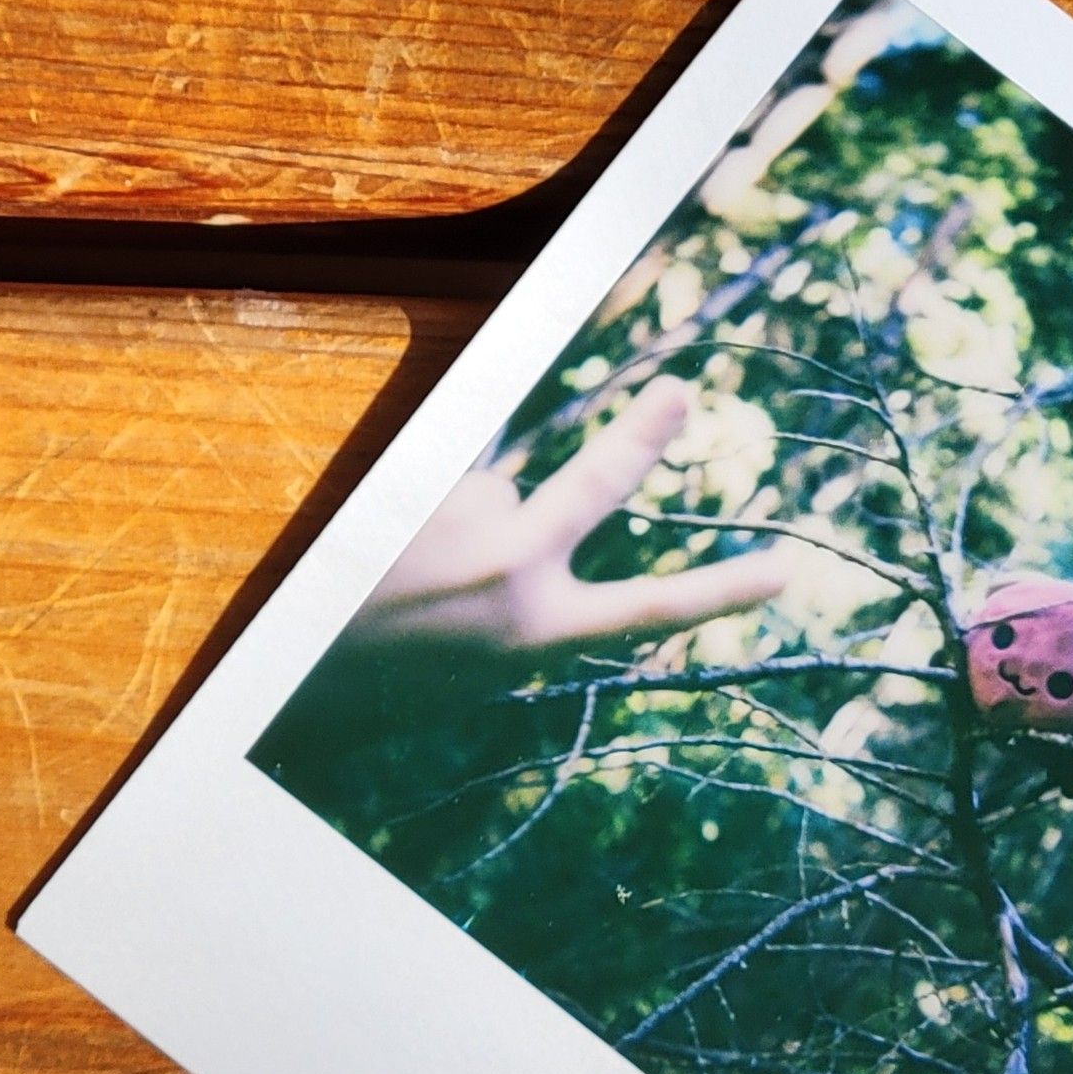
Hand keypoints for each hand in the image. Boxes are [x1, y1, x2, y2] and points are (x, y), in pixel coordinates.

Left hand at [347, 375, 793, 656]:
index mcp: (536, 636)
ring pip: (489, 492)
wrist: (289, 668)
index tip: (783, 572)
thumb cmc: (386, 681)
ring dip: (458, 515)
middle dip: (641, 437)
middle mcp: (511, 569)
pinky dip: (421, 503)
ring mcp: (461, 521)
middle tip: (680, 393)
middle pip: (593, 486)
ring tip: (401, 567)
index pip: (651, 608)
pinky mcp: (411, 487)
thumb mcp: (476, 668)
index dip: (722, 593)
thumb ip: (519, 608)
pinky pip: (439, 481)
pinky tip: (384, 540)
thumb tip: (520, 518)